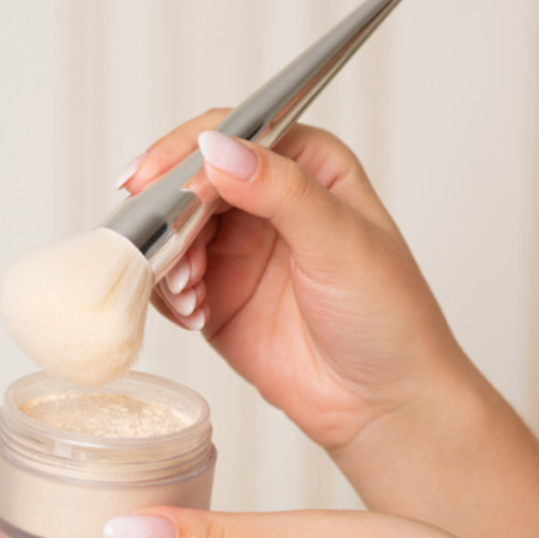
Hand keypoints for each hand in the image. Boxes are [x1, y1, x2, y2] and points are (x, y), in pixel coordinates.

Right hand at [123, 112, 472, 450]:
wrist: (383, 403)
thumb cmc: (387, 316)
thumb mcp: (341, 244)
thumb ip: (281, 191)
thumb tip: (219, 148)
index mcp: (305, 165)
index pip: (232, 134)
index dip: (184, 151)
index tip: (151, 180)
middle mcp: (265, 198)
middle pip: (189, 181)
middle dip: (167, 213)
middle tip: (159, 246)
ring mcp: (236, 247)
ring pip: (171, 230)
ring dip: (166, 258)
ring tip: (191, 292)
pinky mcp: (216, 293)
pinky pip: (168, 278)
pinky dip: (168, 293)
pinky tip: (195, 312)